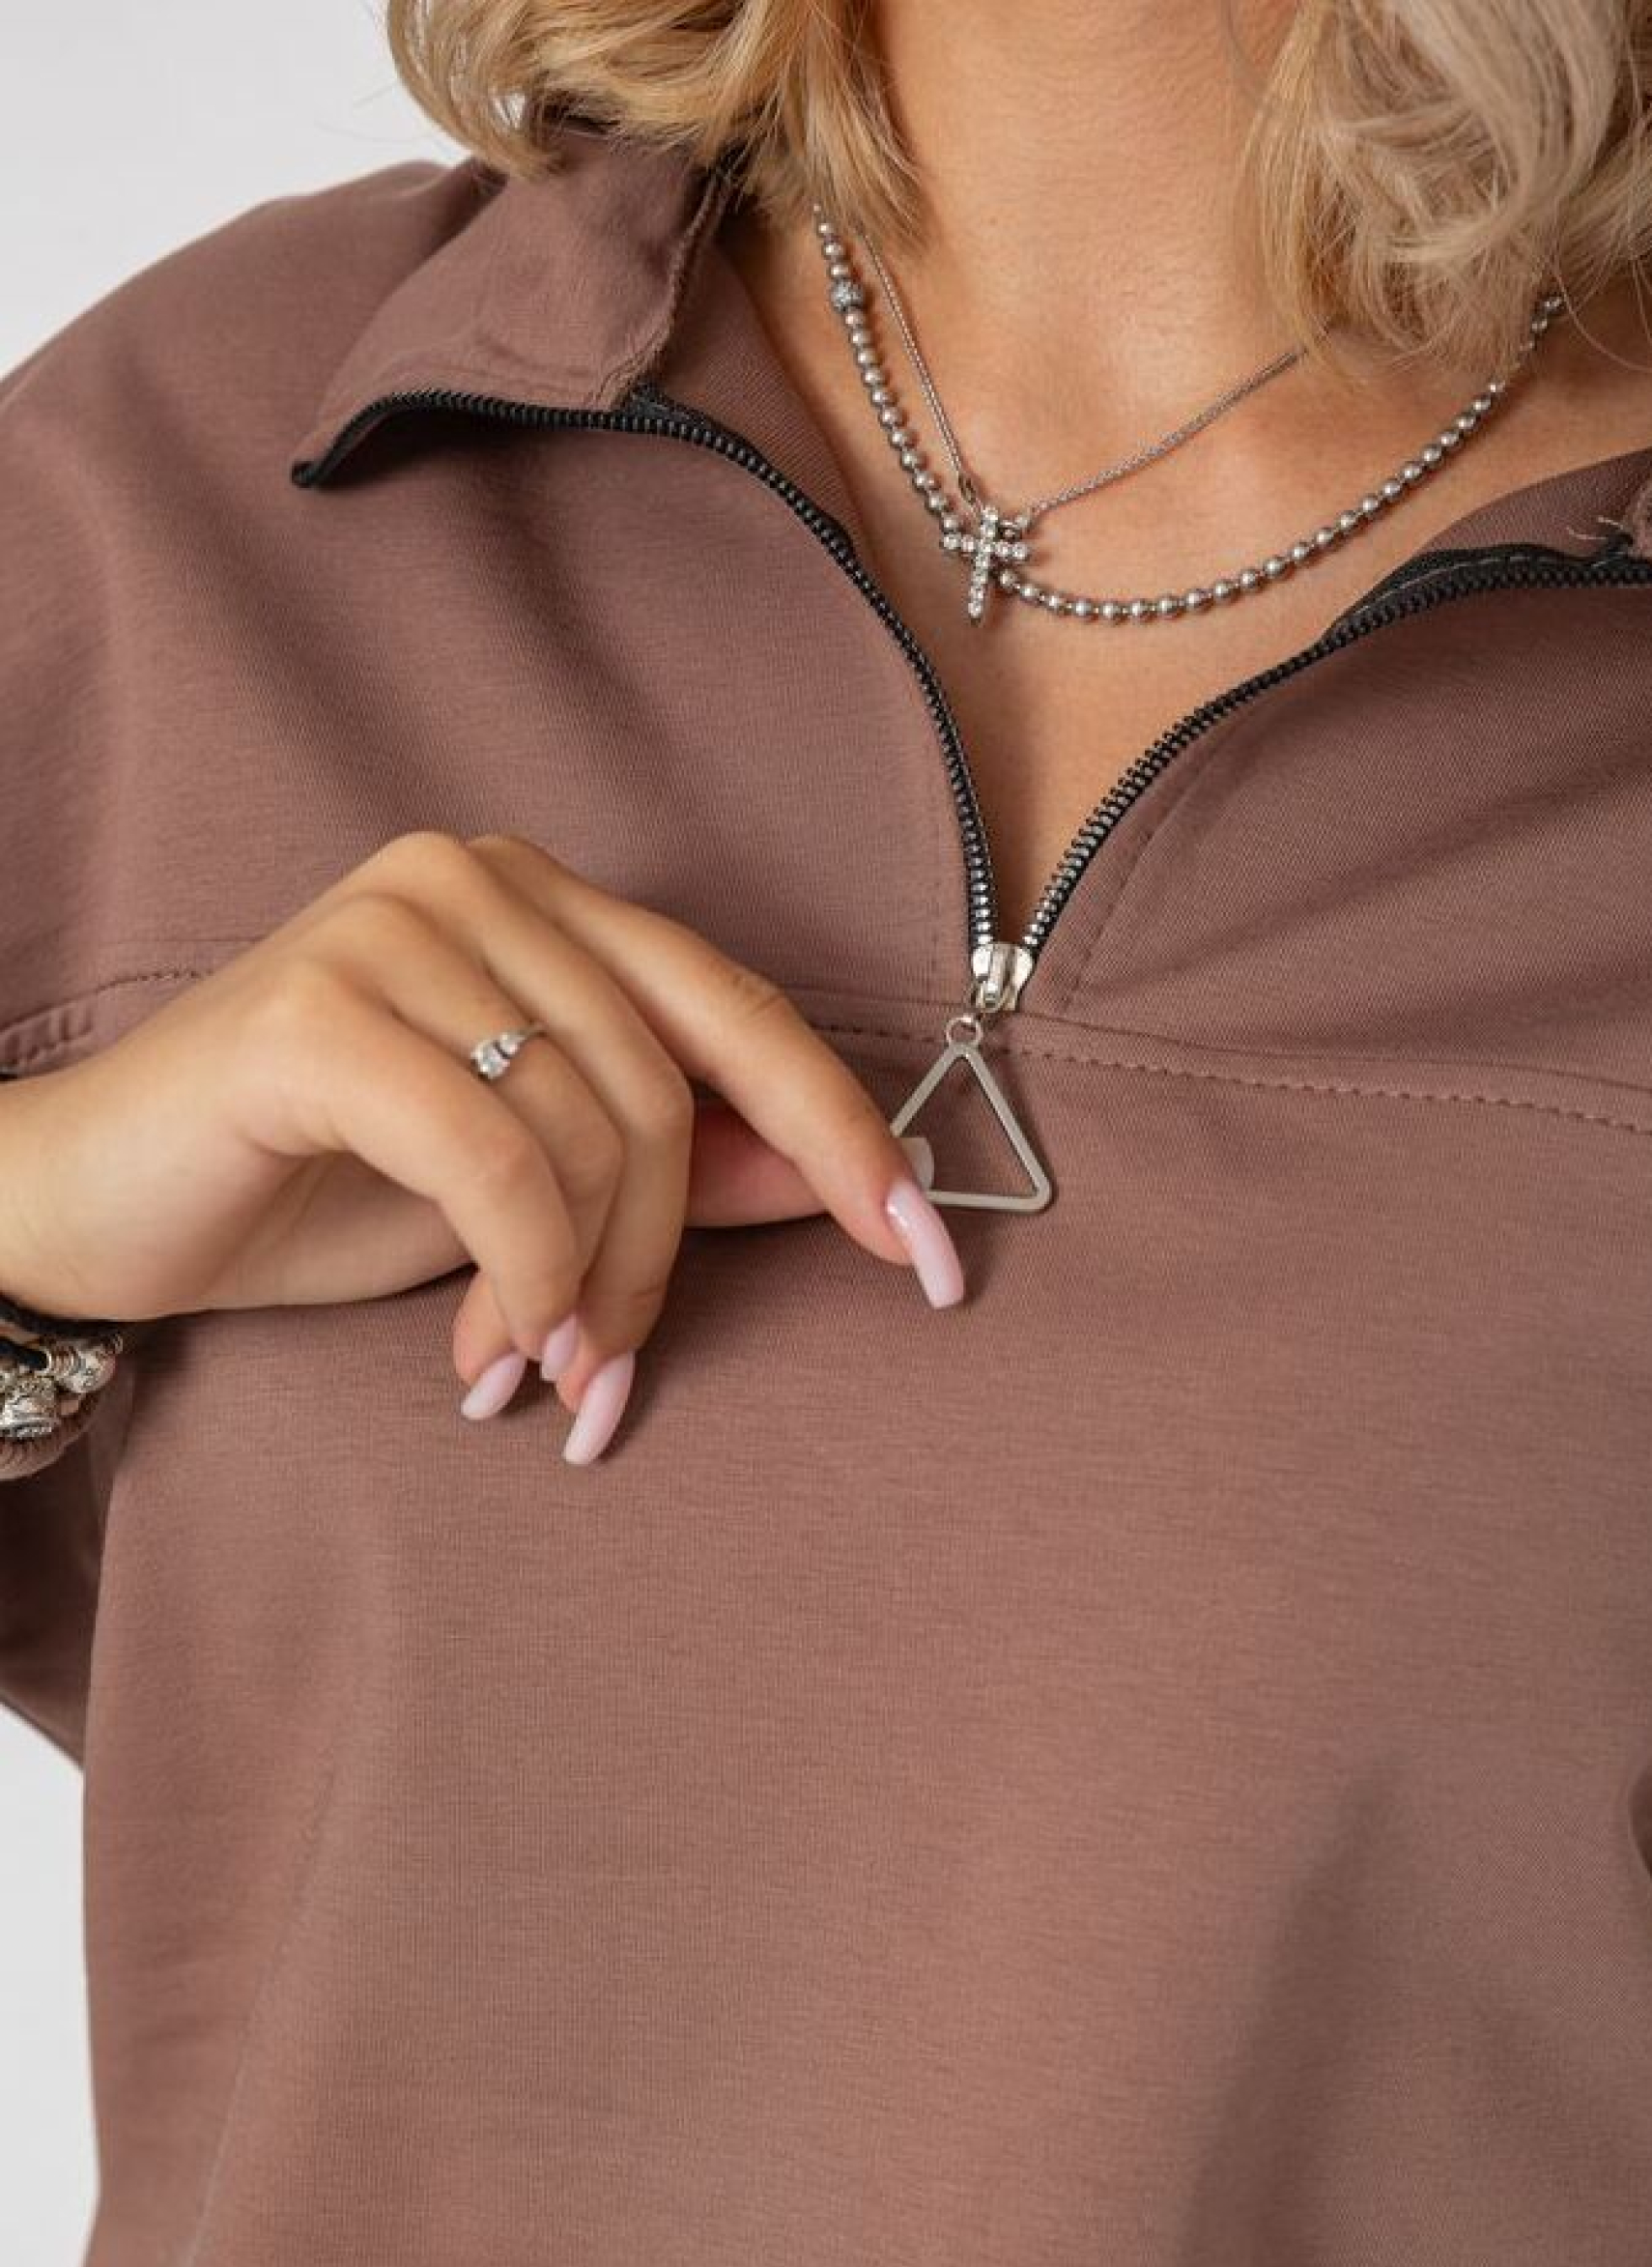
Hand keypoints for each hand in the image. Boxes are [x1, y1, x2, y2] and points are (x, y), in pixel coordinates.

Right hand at [0, 830, 962, 1461]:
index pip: (742, 1014)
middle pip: (670, 1084)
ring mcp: (393, 924)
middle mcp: (478, 881)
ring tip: (532, 1372)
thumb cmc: (315, 1187)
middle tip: (610, 1382)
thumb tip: (847, 1182)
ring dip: (584, 1287)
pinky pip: (492, 1154)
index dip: (852, 1137)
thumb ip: (680, 1166)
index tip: (933, 1260)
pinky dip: (519, 1271)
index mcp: (544, 904)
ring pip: (591, 1123)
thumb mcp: (533, 1189)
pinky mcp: (317, 1007)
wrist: (100, 1208)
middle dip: (665, 1261)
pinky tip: (485, 1348)